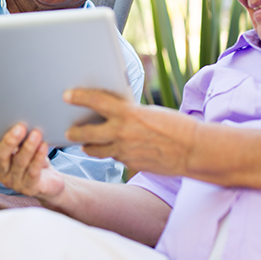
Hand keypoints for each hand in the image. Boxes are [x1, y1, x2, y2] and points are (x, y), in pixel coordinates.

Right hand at [0, 126, 64, 199]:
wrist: (51, 183)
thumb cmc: (33, 159)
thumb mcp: (22, 147)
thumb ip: (14, 136)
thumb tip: (15, 112)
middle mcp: (2, 172)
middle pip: (1, 156)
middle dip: (9, 141)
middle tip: (19, 127)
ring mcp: (15, 182)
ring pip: (19, 162)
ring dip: (28, 146)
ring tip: (36, 133)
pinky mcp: (30, 187)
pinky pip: (33, 171)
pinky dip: (38, 157)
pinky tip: (44, 146)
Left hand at [64, 89, 197, 175]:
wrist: (193, 149)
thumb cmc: (176, 125)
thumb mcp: (149, 112)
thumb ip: (129, 113)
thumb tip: (115, 113)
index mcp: (128, 113)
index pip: (96, 101)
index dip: (79, 97)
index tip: (67, 95)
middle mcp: (122, 132)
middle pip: (87, 134)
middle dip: (74, 133)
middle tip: (67, 131)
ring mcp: (125, 151)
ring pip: (97, 151)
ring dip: (89, 147)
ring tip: (84, 144)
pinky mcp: (131, 164)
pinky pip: (116, 158)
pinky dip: (113, 153)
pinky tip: (115, 150)